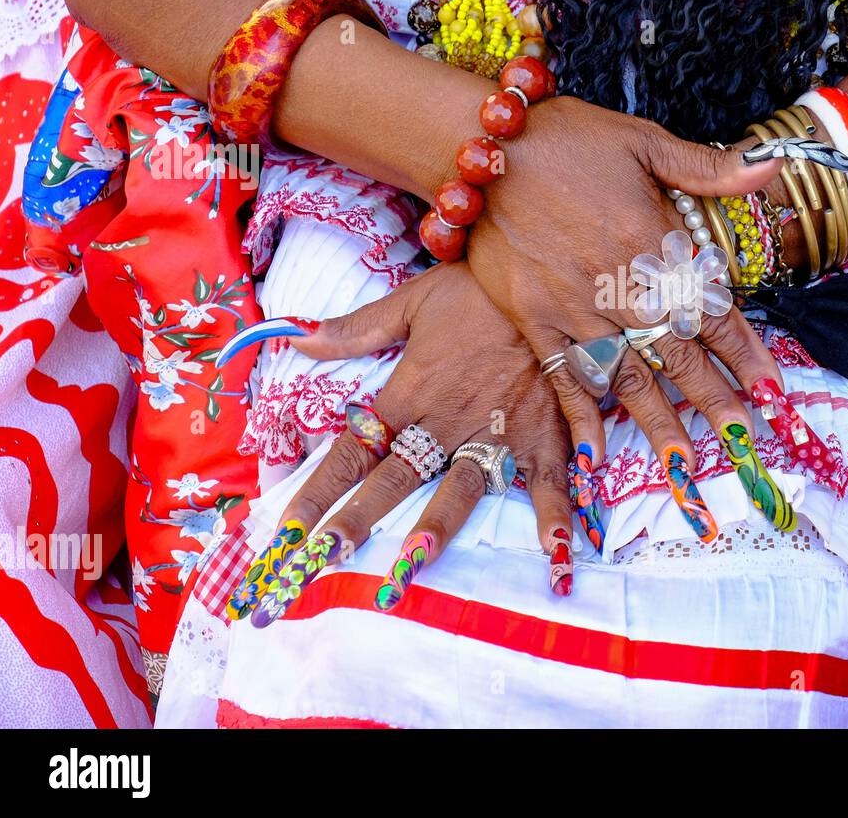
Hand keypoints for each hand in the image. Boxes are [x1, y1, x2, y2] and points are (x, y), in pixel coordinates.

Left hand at [226, 262, 577, 626]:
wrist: (549, 285)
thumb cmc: (480, 290)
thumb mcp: (415, 300)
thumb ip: (359, 328)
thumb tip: (298, 338)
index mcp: (412, 391)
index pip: (355, 448)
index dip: (319, 489)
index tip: (290, 530)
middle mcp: (448, 421)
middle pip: (395, 478)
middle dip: (359, 519)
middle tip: (327, 557)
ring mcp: (497, 432)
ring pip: (462, 487)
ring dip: (438, 525)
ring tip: (415, 562)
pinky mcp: (544, 435)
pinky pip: (548, 483)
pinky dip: (555, 519)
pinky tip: (556, 557)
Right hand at [467, 96, 787, 489]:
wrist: (480, 147)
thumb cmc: (565, 138)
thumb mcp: (642, 140)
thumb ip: (706, 166)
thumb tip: (770, 167)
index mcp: (652, 241)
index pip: (711, 308)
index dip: (745, 351)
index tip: (772, 390)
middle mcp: (618, 284)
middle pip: (677, 353)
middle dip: (714, 400)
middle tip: (743, 443)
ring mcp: (572, 308)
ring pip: (626, 375)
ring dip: (657, 422)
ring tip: (683, 466)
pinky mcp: (533, 318)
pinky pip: (563, 376)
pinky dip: (581, 416)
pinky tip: (597, 455)